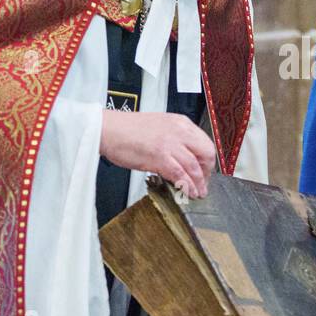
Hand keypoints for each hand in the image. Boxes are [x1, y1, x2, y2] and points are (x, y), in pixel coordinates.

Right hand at [99, 110, 216, 198]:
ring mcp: (170, 144)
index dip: (208, 161)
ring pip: (194, 167)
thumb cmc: (127, 129)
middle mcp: (178, 131)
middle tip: (203, 183)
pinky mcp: (159, 157)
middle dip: (207, 172)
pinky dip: (186, 185)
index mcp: (180, 123)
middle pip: (206, 154)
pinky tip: (187, 191)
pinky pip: (180, 174)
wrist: (107, 129)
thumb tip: (185, 156)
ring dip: (198, 183)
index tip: (205, 171)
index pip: (205, 143)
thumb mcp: (160, 126)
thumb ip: (175, 139)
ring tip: (198, 192)